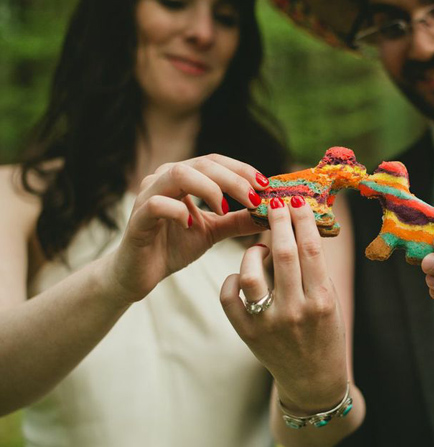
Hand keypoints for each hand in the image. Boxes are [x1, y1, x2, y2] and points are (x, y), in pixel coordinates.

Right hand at [108, 154, 267, 303]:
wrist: (140, 273)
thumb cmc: (174, 246)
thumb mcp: (214, 231)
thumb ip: (238, 220)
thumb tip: (271, 213)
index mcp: (182, 177)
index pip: (215, 161)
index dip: (242, 169)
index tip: (265, 185)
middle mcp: (164, 179)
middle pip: (202, 164)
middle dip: (233, 179)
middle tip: (253, 199)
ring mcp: (148, 196)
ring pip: (179, 174)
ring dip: (209, 188)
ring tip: (225, 209)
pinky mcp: (137, 218)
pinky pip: (157, 204)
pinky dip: (178, 211)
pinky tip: (191, 225)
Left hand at [220, 196, 347, 412]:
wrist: (312, 378)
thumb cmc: (325, 333)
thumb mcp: (330, 300)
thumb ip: (313, 269)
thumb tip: (295, 228)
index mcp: (321, 300)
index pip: (310, 249)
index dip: (302, 219)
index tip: (297, 200)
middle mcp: (295, 311)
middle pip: (283, 253)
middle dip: (278, 221)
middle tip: (275, 202)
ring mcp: (268, 323)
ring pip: (250, 274)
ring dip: (253, 252)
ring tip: (260, 247)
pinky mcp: (247, 333)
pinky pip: (229, 298)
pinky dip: (232, 280)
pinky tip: (241, 275)